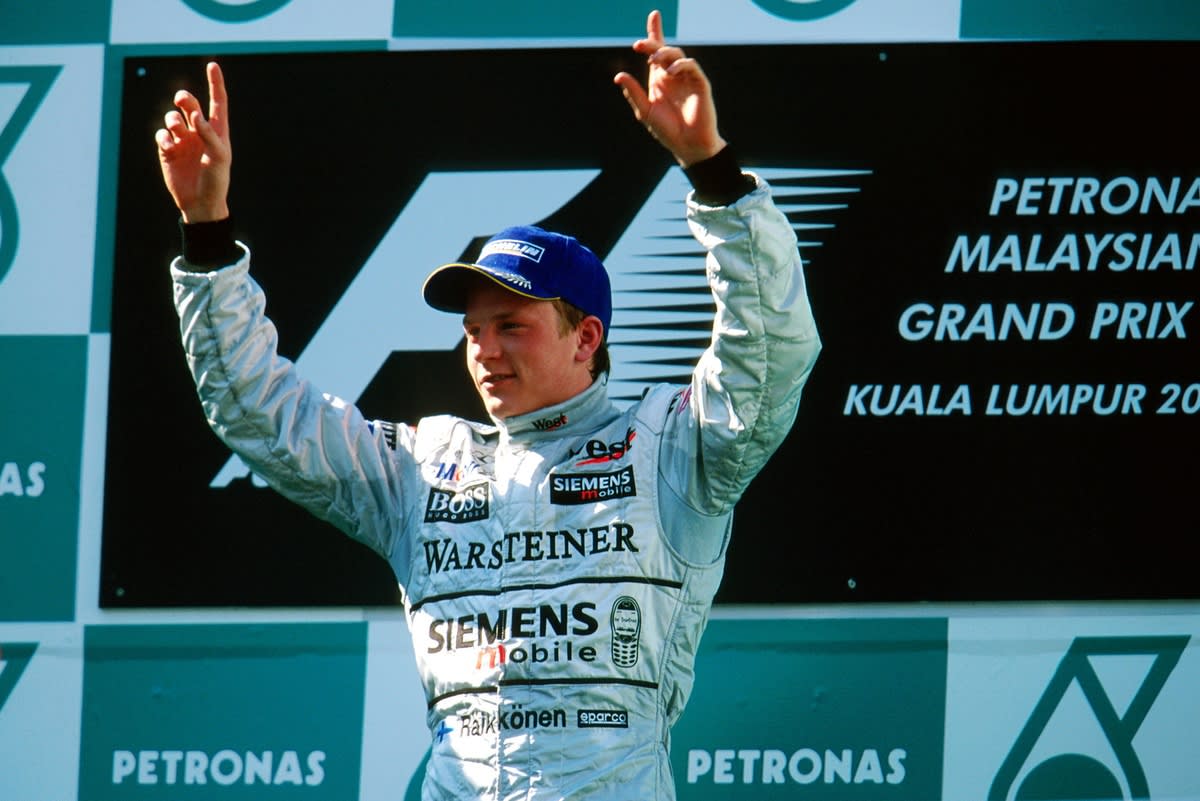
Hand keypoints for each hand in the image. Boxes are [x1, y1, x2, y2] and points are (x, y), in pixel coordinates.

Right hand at [155, 61, 230, 222]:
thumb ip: (209, 134)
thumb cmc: (216, 181)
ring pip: (172, 117)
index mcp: (217, 131)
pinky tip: (169, 146)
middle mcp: (199, 132)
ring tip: (176, 131)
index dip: (215, 83)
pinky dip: (163, 136)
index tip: (213, 65)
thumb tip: (196, 114)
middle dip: (184, 98)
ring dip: (173, 119)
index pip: (217, 102)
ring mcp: (183, 140)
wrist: (200, 203)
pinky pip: (161, 134)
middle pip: (189, 105)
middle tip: (183, 100)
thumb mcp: (219, 157)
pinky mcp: (168, 150)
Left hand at [613, 10, 725, 167]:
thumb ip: (633, 93)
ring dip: (664, 54)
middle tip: (639, 46)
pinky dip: (681, 65)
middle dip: (653, 43)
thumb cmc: (667, 131)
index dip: (655, 32)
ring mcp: (687, 79)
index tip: (654, 15)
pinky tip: (671, 72)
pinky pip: (692, 67)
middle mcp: (673, 76)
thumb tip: (618, 75)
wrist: (687, 146)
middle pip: (665, 50)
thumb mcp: (645, 111)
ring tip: (653, 62)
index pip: (656, 52)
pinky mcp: (700, 84)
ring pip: (678, 55)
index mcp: (659, 79)